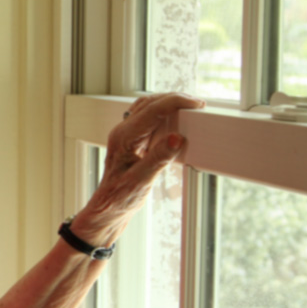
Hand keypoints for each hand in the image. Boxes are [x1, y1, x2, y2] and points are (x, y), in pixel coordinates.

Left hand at [70, 92, 204, 246]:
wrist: (108, 208)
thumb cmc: (119, 198)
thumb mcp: (141, 180)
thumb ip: (158, 158)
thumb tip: (177, 138)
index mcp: (123, 137)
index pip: (152, 110)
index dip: (176, 103)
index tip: (196, 105)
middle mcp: (122, 131)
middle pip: (150, 103)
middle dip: (175, 99)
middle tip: (198, 105)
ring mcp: (126, 134)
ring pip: (147, 108)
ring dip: (168, 104)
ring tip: (190, 108)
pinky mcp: (132, 140)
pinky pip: (147, 118)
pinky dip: (163, 114)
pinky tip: (175, 119)